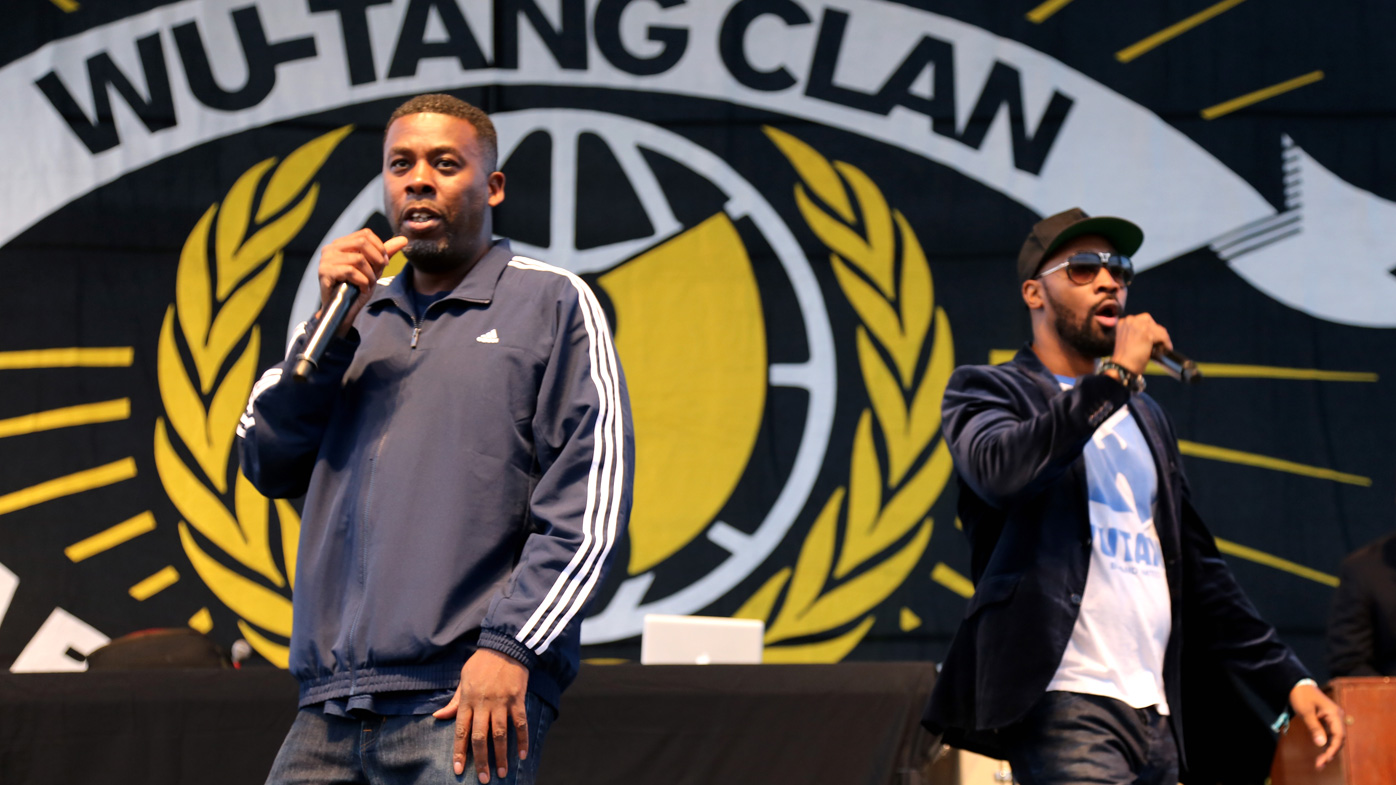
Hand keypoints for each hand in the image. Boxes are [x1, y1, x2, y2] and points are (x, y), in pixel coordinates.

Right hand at [316, 230, 407, 335]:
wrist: (343, 311)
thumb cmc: (356, 288)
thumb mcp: (374, 268)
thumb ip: (385, 253)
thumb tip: (404, 239)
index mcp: (341, 244)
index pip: (365, 234)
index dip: (380, 247)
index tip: (384, 263)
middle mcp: (331, 248)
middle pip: (362, 242)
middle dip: (377, 259)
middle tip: (378, 273)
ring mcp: (326, 260)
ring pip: (358, 258)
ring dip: (370, 274)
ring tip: (369, 284)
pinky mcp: (324, 272)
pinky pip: (350, 271)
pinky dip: (362, 282)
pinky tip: (362, 289)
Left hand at [432, 648, 529, 782]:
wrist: (505, 647)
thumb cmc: (481, 663)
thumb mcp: (463, 679)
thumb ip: (454, 701)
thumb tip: (439, 716)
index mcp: (468, 700)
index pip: (461, 730)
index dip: (460, 751)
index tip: (459, 769)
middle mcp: (484, 704)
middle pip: (480, 737)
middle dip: (481, 760)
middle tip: (484, 779)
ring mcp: (502, 702)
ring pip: (500, 734)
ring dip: (501, 755)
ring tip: (502, 772)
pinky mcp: (517, 699)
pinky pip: (520, 723)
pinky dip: (522, 739)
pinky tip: (522, 754)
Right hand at [1109, 312, 1170, 374]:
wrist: (1122, 367)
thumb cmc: (1125, 358)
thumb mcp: (1128, 340)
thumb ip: (1136, 333)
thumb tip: (1153, 334)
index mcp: (1124, 322)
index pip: (1142, 320)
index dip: (1150, 329)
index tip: (1153, 338)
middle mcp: (1130, 321)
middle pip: (1151, 322)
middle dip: (1157, 332)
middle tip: (1160, 342)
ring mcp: (1139, 326)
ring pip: (1158, 329)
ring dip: (1163, 339)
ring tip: (1163, 348)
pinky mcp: (1147, 334)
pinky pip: (1162, 337)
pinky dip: (1166, 344)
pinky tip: (1166, 350)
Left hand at [1289, 681, 1344, 769]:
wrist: (1298, 684)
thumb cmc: (1301, 696)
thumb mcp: (1305, 712)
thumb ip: (1314, 728)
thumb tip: (1321, 744)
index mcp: (1335, 713)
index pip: (1339, 736)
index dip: (1333, 749)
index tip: (1326, 759)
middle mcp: (1338, 716)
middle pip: (1339, 739)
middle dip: (1331, 752)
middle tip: (1320, 764)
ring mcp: (1334, 718)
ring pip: (1335, 738)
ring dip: (1329, 750)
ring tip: (1320, 762)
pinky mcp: (1329, 720)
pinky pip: (1331, 734)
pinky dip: (1326, 743)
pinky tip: (1322, 752)